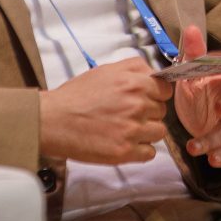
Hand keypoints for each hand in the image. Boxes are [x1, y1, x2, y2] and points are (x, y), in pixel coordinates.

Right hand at [39, 57, 172, 163]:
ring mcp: (132, 130)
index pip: (165, 89)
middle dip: (149, 111)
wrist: (55, 120)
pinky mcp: (125, 152)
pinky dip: (141, 149)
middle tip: (129, 113)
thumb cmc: (77, 95)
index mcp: (133, 83)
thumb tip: (153, 73)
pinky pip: (150, 152)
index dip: (156, 93)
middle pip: (162, 111)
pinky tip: (126, 142)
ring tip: (127, 128)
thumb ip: (133, 68)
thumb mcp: (105, 70)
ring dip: (147, 131)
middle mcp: (137, 106)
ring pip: (159, 132)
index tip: (147, 97)